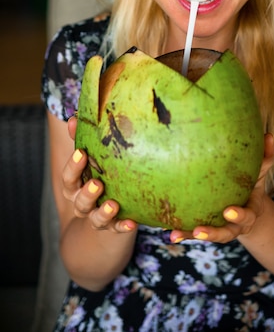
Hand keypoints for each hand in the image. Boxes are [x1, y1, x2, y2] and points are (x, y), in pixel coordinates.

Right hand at [63, 115, 137, 233]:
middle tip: (97, 183)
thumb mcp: (90, 160)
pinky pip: (117, 229)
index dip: (74, 165)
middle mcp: (83, 203)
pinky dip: (123, 226)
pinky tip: (131, 222)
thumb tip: (75, 117)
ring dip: (103, 212)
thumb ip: (82, 140)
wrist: (106, 216)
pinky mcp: (114, 227)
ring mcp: (98, 217)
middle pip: (79, 200)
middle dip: (87, 192)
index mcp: (75, 186)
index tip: (82, 152)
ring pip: (95, 219)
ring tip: (112, 204)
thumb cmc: (97, 176)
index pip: (69, 177)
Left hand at [170, 132, 273, 243]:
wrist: (245, 210)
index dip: (239, 215)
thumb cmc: (251, 186)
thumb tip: (269, 135)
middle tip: (198, 231)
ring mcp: (219, 229)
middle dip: (212, 233)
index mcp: (249, 213)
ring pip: (204, 235)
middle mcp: (234, 226)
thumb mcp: (259, 174)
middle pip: (225, 234)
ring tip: (173, 234)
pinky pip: (191, 232)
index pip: (246, 216)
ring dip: (189, 235)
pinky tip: (167, 230)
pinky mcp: (204, 229)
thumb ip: (265, 158)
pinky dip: (181, 232)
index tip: (228, 210)